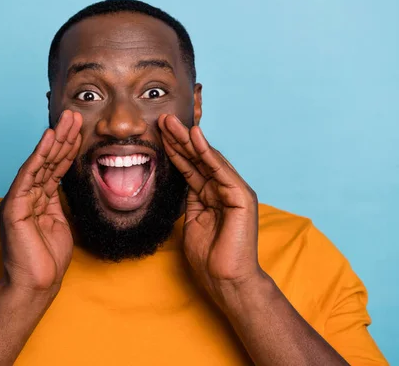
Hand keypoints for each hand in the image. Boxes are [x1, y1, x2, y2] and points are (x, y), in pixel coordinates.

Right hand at [0, 110, 81, 295]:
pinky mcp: (13, 207)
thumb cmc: (48, 259)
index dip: (67, 148)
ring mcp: (18, 200)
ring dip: (55, 139)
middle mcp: (25, 195)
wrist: (37, 284)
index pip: (54, 168)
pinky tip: (50, 137)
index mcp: (37, 199)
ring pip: (39, 163)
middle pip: (47, 161)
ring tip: (67, 119)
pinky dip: (40, 155)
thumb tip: (67, 182)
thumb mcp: (60, 222)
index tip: (79, 129)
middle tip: (75, 114)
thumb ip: (58, 201)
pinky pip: (29, 175)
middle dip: (62, 137)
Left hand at [158, 114, 261, 304]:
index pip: (189, 167)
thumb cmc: (208, 257)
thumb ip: (189, 199)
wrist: (225, 280)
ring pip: (208, 159)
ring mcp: (234, 191)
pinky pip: (221, 170)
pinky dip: (207, 152)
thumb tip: (177, 181)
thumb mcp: (191, 221)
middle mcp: (223, 188)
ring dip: (189, 140)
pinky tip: (195, 137)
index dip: (173, 149)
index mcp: (210, 194)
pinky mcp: (241, 196)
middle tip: (162, 119)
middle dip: (179, 138)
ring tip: (171, 123)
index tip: (157, 133)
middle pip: (198, 158)